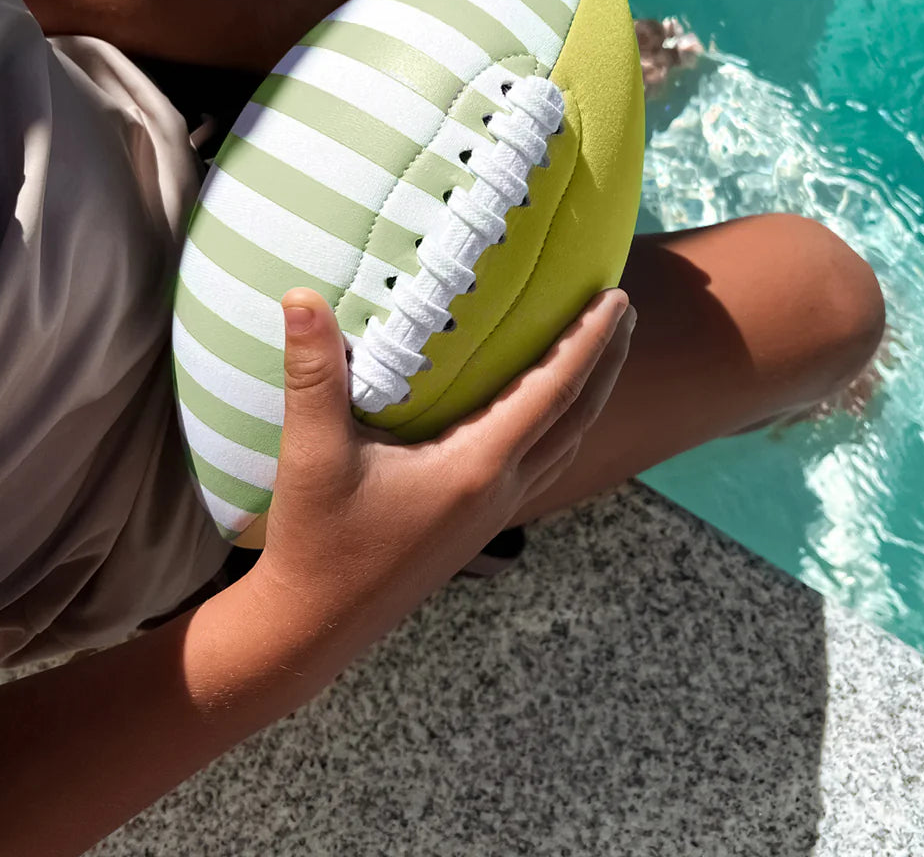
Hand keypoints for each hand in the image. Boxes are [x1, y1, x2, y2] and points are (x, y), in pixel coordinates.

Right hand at [248, 287, 634, 641]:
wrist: (313, 628)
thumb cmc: (317, 543)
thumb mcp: (313, 454)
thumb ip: (313, 373)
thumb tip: (300, 296)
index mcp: (477, 466)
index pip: (553, 390)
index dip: (589, 340)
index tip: (617, 296)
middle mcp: (500, 490)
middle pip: (577, 416)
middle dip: (607, 360)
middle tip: (623, 307)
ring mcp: (494, 513)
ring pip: (565, 444)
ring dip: (589, 394)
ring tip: (599, 351)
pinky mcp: (478, 526)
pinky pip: (542, 465)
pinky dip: (560, 427)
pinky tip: (542, 414)